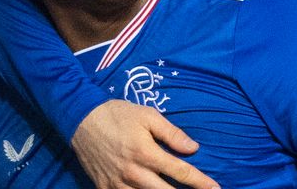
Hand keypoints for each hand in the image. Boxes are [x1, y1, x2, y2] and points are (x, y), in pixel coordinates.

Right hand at [71, 99, 219, 188]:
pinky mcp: (104, 188)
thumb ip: (171, 133)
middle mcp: (133, 173)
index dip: (201, 182)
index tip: (216, 188)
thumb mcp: (147, 116)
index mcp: (146, 153)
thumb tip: (193, 148)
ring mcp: (118, 183)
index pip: (181, 172)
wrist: (80, 119)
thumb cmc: (117, 114)